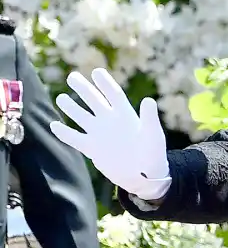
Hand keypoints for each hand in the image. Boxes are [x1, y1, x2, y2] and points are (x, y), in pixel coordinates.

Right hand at [50, 69, 170, 199]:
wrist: (145, 176)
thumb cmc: (154, 154)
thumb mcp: (154, 135)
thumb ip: (149, 118)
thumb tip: (149, 100)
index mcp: (125, 115)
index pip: (113, 94)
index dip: (105, 83)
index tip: (96, 72)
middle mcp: (110, 121)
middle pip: (94, 100)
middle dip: (83, 88)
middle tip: (72, 76)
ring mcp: (100, 133)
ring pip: (81, 116)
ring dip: (71, 107)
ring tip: (61, 98)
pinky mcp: (92, 148)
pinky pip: (74, 138)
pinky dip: (64, 133)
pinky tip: (54, 125)